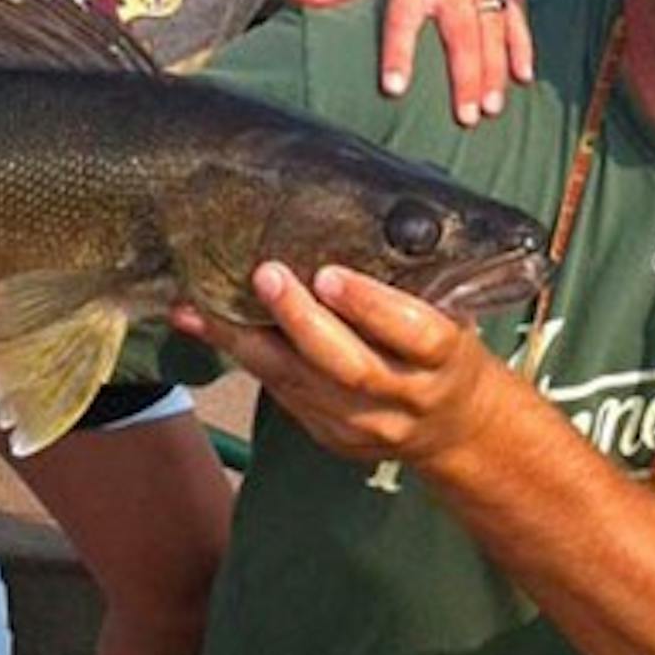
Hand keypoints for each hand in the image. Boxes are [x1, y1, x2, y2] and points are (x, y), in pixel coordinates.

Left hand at [172, 261, 516, 475]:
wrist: (456, 426)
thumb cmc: (445, 349)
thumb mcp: (450, 314)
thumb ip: (410, 282)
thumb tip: (357, 217)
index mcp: (444, 358)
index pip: (414, 332)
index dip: (370, 305)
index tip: (330, 275)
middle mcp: (405, 396)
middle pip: (349, 366)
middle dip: (300, 321)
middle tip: (265, 275)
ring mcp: (366, 425)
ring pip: (300, 385)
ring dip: (244, 343)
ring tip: (197, 307)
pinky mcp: (332, 437)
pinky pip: (283, 395)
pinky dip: (244, 358)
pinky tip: (205, 328)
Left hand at [288, 0, 533, 123]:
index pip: (402, 21)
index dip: (398, 54)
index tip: (394, 89)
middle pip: (459, 36)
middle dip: (464, 77)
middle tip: (464, 117)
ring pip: (493, 33)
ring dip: (495, 71)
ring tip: (491, 110)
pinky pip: (519, 21)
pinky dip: (524, 48)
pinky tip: (524, 79)